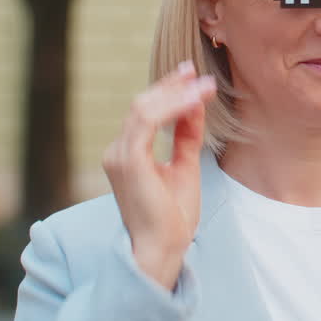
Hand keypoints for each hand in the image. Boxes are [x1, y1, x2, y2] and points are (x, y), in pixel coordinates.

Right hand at [102, 61, 216, 290]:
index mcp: (128, 154)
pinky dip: (171, 107)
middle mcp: (118, 151)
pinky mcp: (128, 161)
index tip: (191, 76)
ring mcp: (119, 155)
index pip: (146, 112)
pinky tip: (193, 100)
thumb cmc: (172, 217)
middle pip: (143, 105)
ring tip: (202, 85)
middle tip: (196, 71)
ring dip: (175, 93)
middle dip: (171, 86)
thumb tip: (194, 104)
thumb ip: (186, 136)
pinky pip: (147, 122)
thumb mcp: (185, 167)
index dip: (168, 91)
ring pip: (143, 109)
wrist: (163, 249)